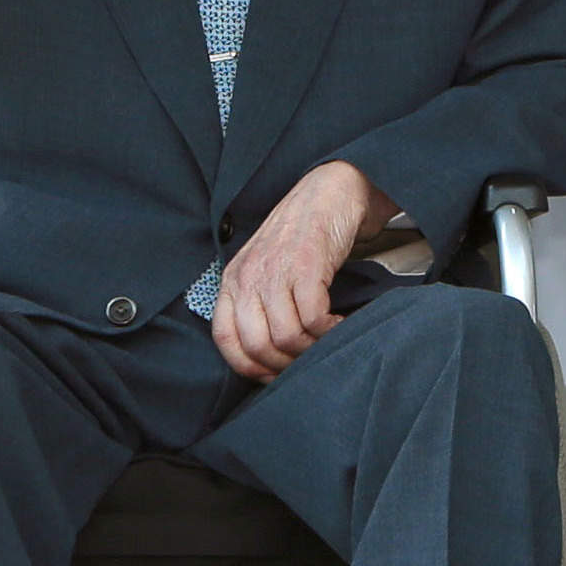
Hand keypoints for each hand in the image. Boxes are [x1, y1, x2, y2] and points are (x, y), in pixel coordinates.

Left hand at [213, 161, 398, 380]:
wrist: (329, 192)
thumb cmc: (300, 237)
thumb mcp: (265, 268)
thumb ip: (257, 303)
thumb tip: (267, 355)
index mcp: (233, 280)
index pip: (225, 339)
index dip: (250, 367)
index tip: (275, 373)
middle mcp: (249, 276)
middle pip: (257, 345)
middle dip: (285, 365)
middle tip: (307, 360)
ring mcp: (276, 270)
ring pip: (286, 336)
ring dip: (311, 349)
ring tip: (327, 340)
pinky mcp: (307, 265)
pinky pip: (314, 318)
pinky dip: (330, 331)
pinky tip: (340, 323)